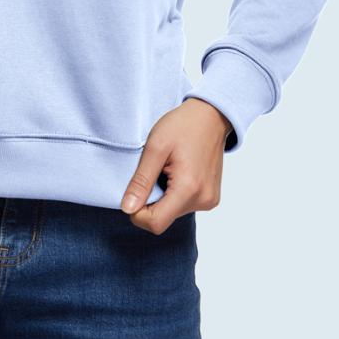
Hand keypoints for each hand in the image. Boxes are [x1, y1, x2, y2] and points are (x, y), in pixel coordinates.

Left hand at [120, 98, 231, 233]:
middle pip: (163, 218)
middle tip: (153, 171)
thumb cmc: (182, 126)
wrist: (211, 115)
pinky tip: (177, 171)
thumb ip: (141, 180)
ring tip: (167, 168)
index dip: (137, 212)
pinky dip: (174, 193)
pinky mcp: (211, 198)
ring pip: (172, 212)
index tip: (135, 189)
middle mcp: (203, 200)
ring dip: (162, 196)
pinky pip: (183, 205)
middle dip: (150, 201)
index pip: (155, 223)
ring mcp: (209, 200)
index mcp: (189, 189)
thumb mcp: (155, 147)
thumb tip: (127, 209)